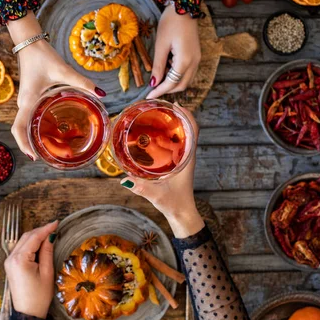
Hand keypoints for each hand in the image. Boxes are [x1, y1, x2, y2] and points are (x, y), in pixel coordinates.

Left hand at [4, 221, 57, 318]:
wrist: (28, 313)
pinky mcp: (10, 265)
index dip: (46, 229)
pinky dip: (30, 244)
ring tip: (49, 235)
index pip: (33, 238)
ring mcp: (9, 261)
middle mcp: (11, 258)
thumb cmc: (39, 296)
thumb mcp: (47, 273)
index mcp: (20, 259)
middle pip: (26, 237)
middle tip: (54, 228)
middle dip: (40, 231)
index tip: (56, 223)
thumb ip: (47, 252)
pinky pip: (20, 249)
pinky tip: (40, 244)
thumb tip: (50, 237)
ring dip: (35, 237)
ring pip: (22, 242)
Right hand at [7, 12, 103, 158]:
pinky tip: (56, 130)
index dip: (23, 144)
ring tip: (55, 146)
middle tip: (50, 155)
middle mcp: (24, 104)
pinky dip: (41, 126)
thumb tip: (101, 94)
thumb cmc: (42, 56)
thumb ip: (82, 83)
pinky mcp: (31, 98)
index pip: (18, 128)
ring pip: (27, 125)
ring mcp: (26, 102)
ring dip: (37, 137)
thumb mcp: (63, 71)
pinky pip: (32, 117)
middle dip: (32, 145)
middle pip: (23, 131)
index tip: (33, 156)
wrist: (30, 43)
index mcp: (28, 101)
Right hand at [119, 105, 203, 237]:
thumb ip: (142, 189)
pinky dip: (164, 137)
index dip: (187, 115)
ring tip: (153, 117)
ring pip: (180, 136)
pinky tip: (150, 137)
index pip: (194, 131)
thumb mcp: (158, 196)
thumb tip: (125, 180)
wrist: (182, 214)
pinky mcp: (175, 164)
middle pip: (186, 129)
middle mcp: (186, 156)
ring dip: (170, 125)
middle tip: (158, 107)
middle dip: (175, 116)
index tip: (175, 105)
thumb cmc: (175, 204)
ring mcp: (182, 160)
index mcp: (187, 159)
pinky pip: (173, 145)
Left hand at [147, 4, 200, 99]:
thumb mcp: (160, 45)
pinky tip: (167, 68)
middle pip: (181, 85)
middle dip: (167, 89)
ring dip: (173, 83)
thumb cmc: (170, 23)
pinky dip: (177, 75)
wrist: (184, 7)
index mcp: (185, 60)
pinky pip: (188, 72)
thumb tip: (153, 83)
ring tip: (158, 77)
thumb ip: (158, 66)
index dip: (159, 91)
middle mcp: (194, 62)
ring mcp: (197, 59)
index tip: (148, 97)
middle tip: (153, 89)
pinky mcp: (196, 55)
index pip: (171, 83)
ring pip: (186, 80)